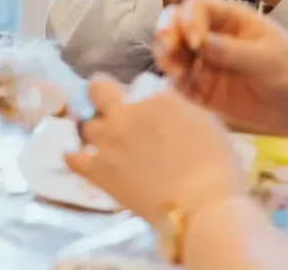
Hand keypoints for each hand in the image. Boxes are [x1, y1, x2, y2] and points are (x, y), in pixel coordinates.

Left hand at [65, 75, 241, 225]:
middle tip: (113, 111)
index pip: (136, 83)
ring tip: (104, 142)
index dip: (137, 93)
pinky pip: (73, 158)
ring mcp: (107, 142)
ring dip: (94, 130)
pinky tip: (75, 156)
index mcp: (154, 99)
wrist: (200, 205)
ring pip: (85, 124)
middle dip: (102, 95)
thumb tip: (160, 98)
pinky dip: (73, 156)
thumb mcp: (205, 122)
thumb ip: (176, 106)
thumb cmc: (214, 165)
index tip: (142, 105)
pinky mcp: (98, 171)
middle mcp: (124, 114)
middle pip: (97, 89)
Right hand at [153, 0, 287, 137]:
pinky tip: (182, 90)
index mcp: (230, 19)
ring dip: (166, 59)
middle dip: (167, 34)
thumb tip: (200, 42)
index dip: (188, 20)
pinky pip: (178, 83)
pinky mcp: (201, 89)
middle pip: (175, 26)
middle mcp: (211, 36)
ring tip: (176, 72)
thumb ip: (235, 51)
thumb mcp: (271, 59)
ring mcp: (205, 62)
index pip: (196, 7)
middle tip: (169, 50)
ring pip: (171, 53)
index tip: (195, 42)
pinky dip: (174, 84)